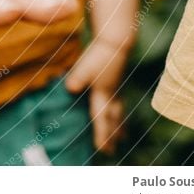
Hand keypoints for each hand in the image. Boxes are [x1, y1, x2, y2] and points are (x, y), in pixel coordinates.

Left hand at [65, 38, 130, 153]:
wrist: (115, 41)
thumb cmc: (99, 55)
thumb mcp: (84, 66)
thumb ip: (77, 78)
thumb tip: (70, 88)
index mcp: (102, 94)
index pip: (101, 119)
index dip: (102, 135)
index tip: (102, 150)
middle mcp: (111, 95)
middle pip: (113, 120)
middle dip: (112, 136)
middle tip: (112, 152)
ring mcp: (116, 88)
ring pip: (119, 112)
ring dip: (120, 126)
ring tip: (123, 138)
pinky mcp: (116, 81)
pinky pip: (119, 103)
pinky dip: (120, 112)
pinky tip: (119, 112)